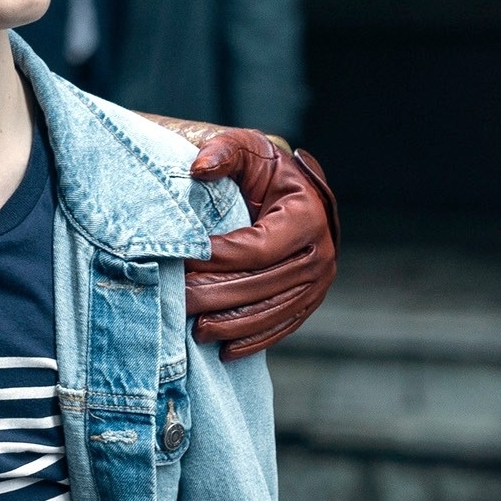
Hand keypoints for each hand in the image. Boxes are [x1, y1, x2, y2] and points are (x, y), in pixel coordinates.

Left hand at [183, 130, 337, 357]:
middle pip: (262, 284)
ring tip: (196, 331)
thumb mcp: (246, 149)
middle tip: (179, 303)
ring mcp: (320, 281)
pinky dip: (255, 339)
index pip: (257, 248)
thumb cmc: (264, 169)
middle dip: (217, 296)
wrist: (292, 190)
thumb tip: (198, 168)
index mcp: (307, 216)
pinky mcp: (311, 300)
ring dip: (233, 325)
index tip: (182, 262)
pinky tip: (226, 351)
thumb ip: (222, 151)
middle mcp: (322, 253)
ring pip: (272, 310)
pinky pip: (283, 325)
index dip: (218, 259)